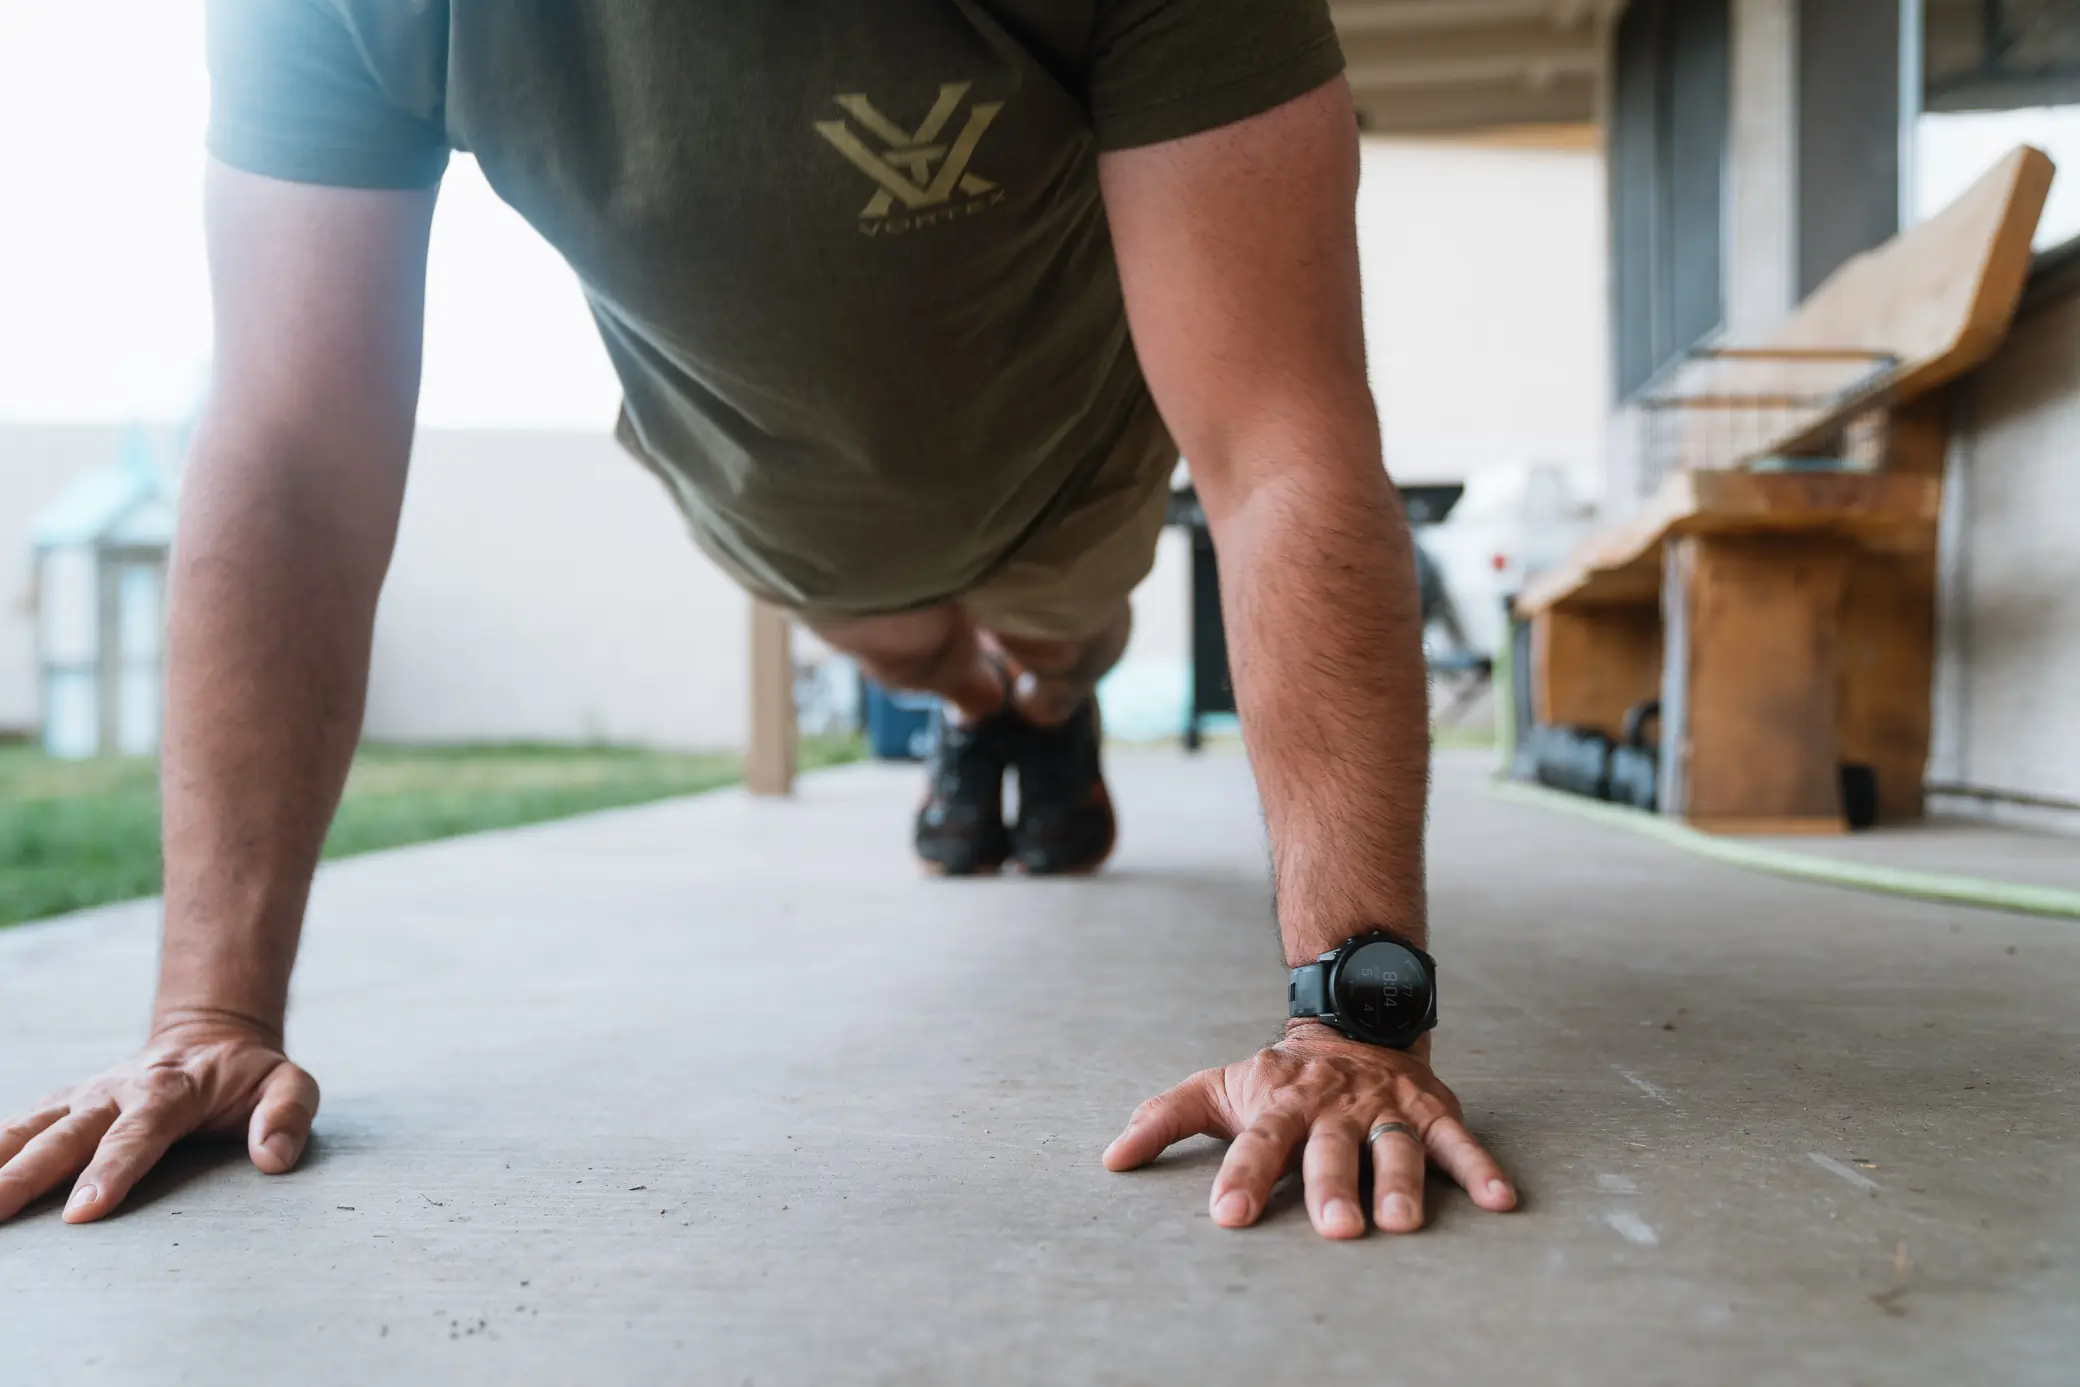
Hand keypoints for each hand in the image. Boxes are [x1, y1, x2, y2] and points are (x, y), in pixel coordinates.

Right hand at [0, 1014, 318, 1224]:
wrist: (211, 1035)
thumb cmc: (249, 1074)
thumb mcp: (288, 1083)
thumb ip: (287, 1115)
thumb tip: (273, 1158)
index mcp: (170, 1091)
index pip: (137, 1135)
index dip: (110, 1172)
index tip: (82, 1212)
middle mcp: (116, 1092)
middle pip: (67, 1135)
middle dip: (29, 1173)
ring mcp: (84, 1097)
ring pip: (30, 1129)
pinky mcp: (63, 1105)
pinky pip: (18, 1127)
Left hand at [1103, 1020, 1515, 1237]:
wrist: (1351, 1015)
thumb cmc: (1277, 1076)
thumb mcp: (1218, 1086)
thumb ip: (1165, 1120)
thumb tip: (1111, 1159)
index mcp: (1279, 1103)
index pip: (1256, 1143)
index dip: (1243, 1178)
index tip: (1229, 1216)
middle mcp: (1332, 1106)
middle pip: (1330, 1149)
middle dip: (1331, 1187)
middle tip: (1334, 1229)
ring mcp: (1384, 1105)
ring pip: (1393, 1145)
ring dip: (1398, 1182)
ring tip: (1401, 1223)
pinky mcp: (1431, 1107)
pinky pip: (1458, 1141)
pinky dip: (1481, 1168)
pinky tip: (1502, 1202)